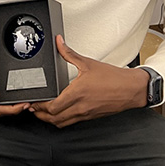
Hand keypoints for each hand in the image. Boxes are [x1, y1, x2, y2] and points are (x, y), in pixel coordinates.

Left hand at [29, 36, 149, 127]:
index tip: (33, 101)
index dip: (39, 106)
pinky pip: (71, 122)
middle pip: (53, 118)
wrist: (131, 89)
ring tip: (43, 111)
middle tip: (34, 107)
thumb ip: (69, 53)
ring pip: (61, 123)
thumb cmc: (113, 78)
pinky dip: (61, 120)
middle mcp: (80, 107)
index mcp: (77, 93)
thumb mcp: (88, 63)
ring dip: (50, 120)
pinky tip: (60, 112)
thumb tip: (59, 42)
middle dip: (40, 114)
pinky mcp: (90, 117)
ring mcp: (85, 114)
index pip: (52, 107)